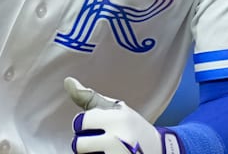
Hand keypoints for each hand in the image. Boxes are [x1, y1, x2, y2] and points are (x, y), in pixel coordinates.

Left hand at [65, 77, 182, 153]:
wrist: (159, 151)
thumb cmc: (132, 127)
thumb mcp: (116, 109)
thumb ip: (89, 98)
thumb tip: (67, 81)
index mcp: (118, 119)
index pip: (80, 122)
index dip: (86, 125)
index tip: (100, 126)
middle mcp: (120, 141)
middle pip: (78, 145)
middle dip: (87, 143)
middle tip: (105, 141)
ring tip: (109, 150)